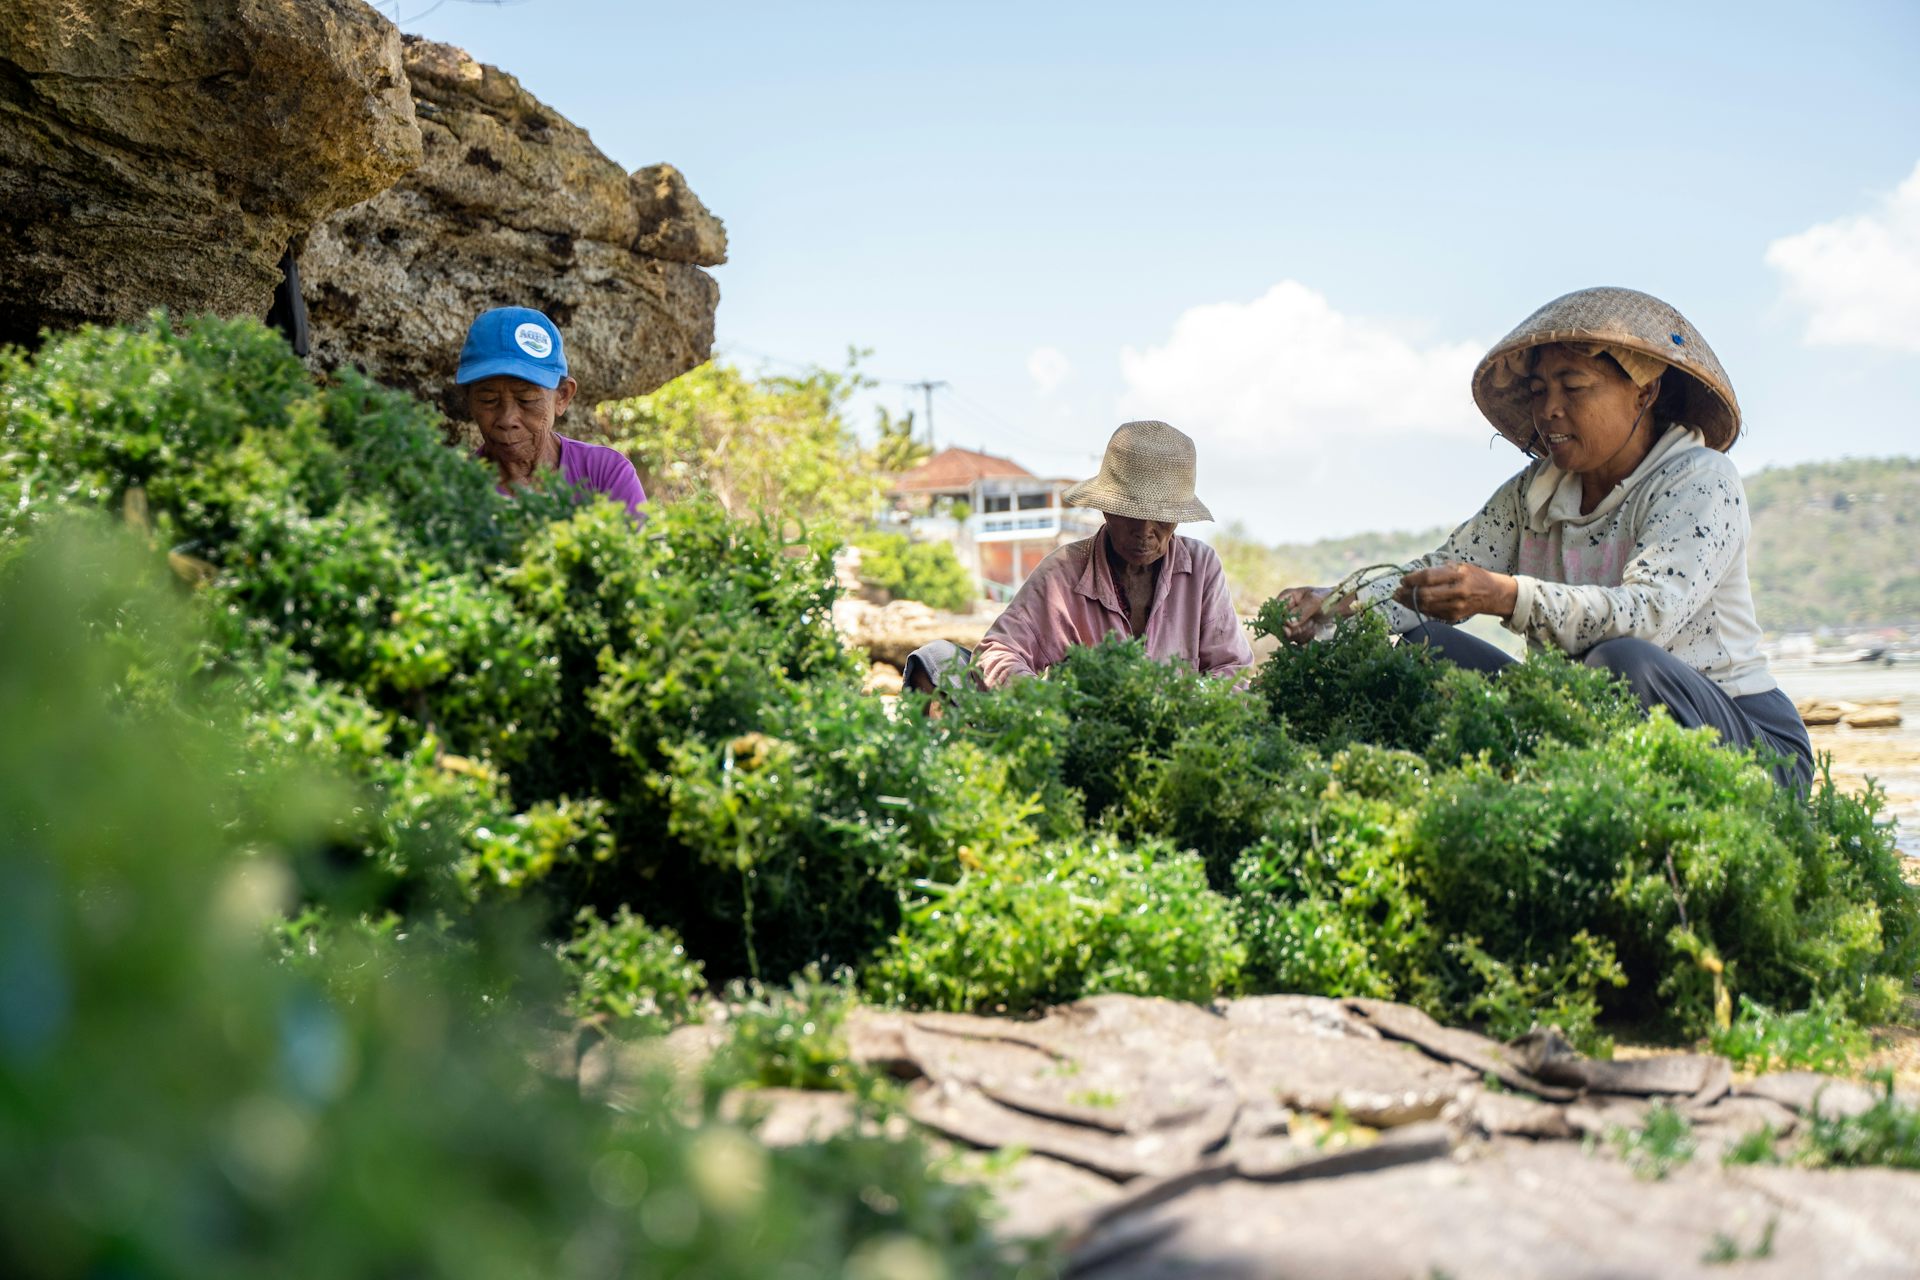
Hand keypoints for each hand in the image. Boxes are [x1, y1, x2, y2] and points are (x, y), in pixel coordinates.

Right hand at [1274, 585, 1337, 643]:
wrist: (1343, 607)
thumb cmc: (1328, 598)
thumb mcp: (1314, 601)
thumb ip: (1300, 612)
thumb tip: (1287, 625)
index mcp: (1286, 598)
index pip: (1273, 612)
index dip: (1279, 621)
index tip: (1289, 626)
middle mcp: (1286, 611)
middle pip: (1279, 627)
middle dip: (1294, 629)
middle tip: (1309, 624)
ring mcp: (1292, 623)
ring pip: (1288, 635)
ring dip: (1302, 633)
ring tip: (1314, 625)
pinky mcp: (1299, 632)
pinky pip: (1297, 640)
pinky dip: (1307, 637)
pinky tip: (1314, 630)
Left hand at [1394, 565, 1517, 622]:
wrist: (1493, 594)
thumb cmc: (1472, 576)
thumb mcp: (1458, 566)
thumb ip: (1436, 571)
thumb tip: (1412, 576)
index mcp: (1458, 574)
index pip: (1429, 577)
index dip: (1412, 579)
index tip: (1402, 580)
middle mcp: (1458, 591)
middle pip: (1424, 594)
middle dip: (1406, 593)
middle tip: (1397, 591)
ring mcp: (1456, 606)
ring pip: (1425, 606)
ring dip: (1408, 603)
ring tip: (1399, 598)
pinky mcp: (1454, 616)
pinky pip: (1431, 613)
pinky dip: (1418, 608)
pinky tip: (1411, 603)